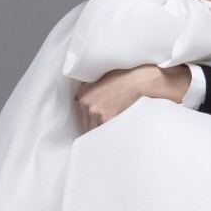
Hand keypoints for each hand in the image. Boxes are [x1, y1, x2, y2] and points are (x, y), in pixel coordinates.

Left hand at [75, 64, 190, 131]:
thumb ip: (87, 89)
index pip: (80, 115)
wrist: (136, 80)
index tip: (96, 123)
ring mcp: (95, 112)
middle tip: (105, 128)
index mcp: (82, 94)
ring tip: (110, 130)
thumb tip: (74, 99)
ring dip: (101, 131)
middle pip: (85, 125)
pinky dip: (109, 132)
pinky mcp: (105, 119)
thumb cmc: (121, 78)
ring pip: (93, 130)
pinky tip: (115, 130)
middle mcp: (85, 103)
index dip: (89, 120)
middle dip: (94, 127)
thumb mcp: (100, 79)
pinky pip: (103, 131)